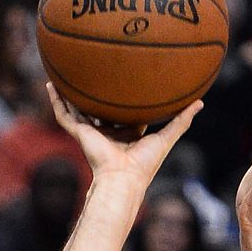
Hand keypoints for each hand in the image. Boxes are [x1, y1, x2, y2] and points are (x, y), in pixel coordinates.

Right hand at [46, 82, 201, 189]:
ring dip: (71, 94)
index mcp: (127, 134)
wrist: (123, 179)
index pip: (125, 113)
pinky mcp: (79, 134)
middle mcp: (107, 132)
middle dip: (96, 94)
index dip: (125, 98)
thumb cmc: (145, 164)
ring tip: (65, 73)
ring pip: (78, 109)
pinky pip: (64, 114)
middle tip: (95, 70)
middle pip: (99, 109)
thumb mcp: (168, 136)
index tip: (127, 79)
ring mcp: (91, 133)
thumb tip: (201, 102)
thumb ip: (182, 120)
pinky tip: (51, 84)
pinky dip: (56, 100)